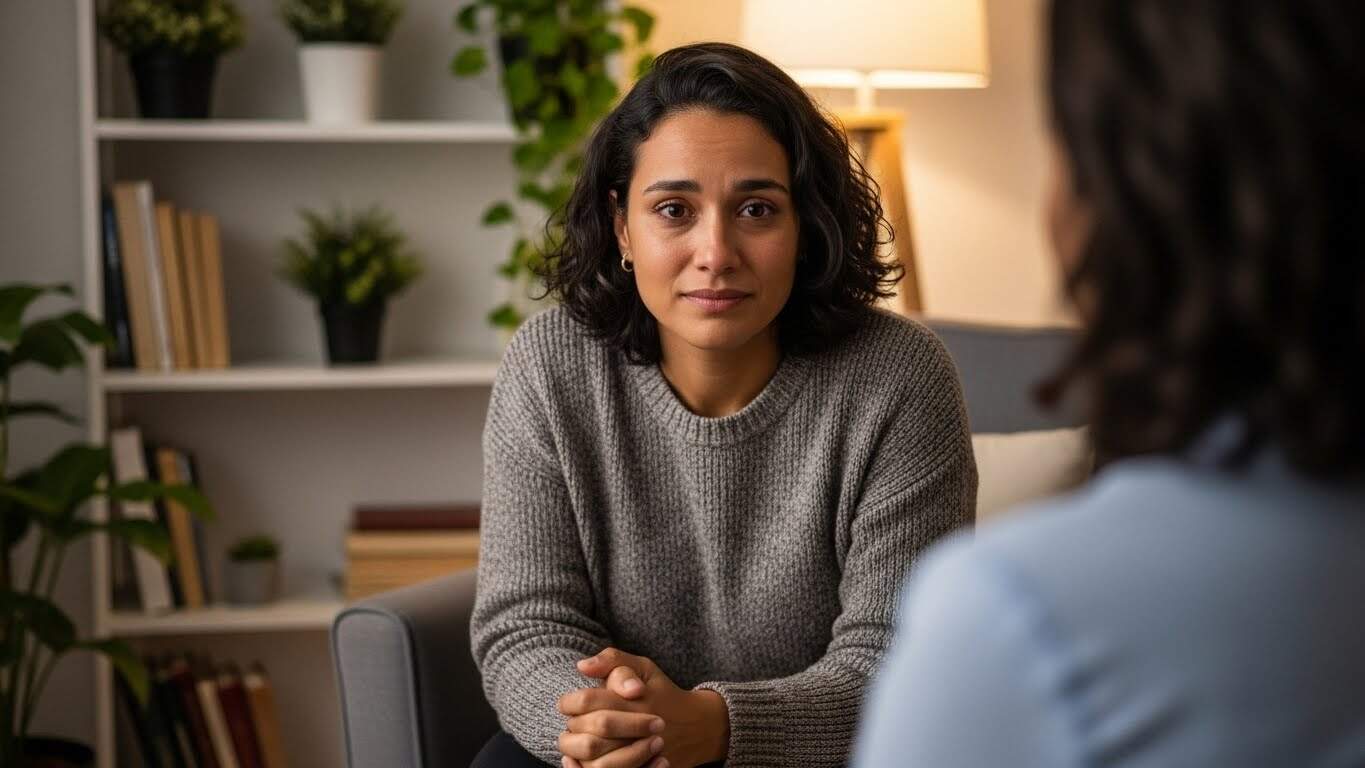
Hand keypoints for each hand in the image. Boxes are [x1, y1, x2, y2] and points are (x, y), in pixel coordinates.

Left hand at [557, 648, 729, 767]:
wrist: (699, 727)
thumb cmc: (663, 693)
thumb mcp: (644, 668)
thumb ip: (613, 660)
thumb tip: (582, 666)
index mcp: (634, 700)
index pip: (587, 702)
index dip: (569, 702)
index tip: (566, 703)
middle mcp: (637, 729)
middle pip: (589, 734)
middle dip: (573, 728)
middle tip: (572, 723)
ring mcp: (641, 755)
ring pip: (595, 762)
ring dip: (578, 752)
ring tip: (576, 741)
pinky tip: (583, 760)